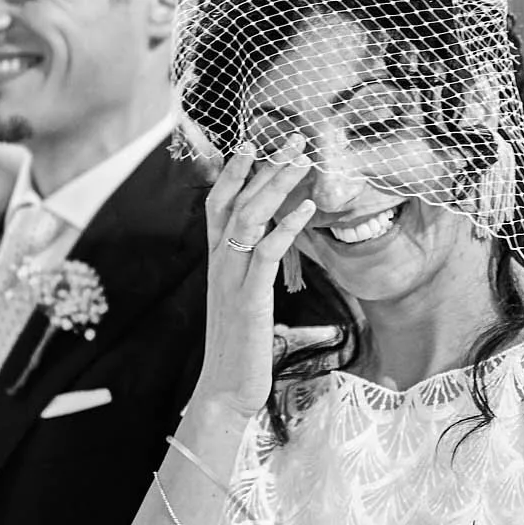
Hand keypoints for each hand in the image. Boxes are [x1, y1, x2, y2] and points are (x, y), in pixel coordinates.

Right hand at [197, 136, 315, 419]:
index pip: (218, 203)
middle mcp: (220, 263)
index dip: (232, 170)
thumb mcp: (243, 299)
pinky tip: (306, 209)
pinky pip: (265, 252)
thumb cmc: (239, 345)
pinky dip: (286, 227)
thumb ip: (250, 270)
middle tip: (291, 137)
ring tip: (301, 159)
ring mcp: (232, 279)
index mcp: (217, 261)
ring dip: (276, 185)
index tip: (252, 140)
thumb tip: (269, 247)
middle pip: (236, 201)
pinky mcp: (249, 298)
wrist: (225, 388)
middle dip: (263, 166)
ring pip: (249, 218)